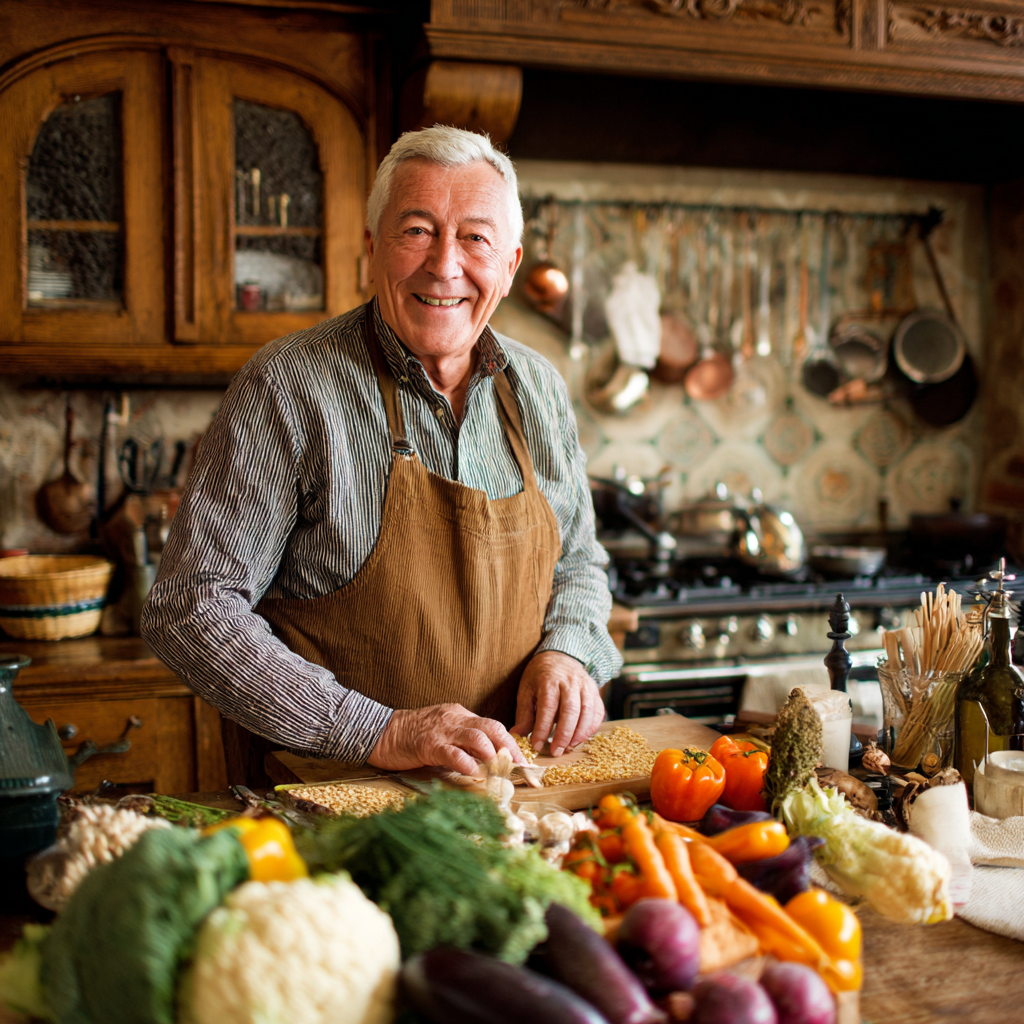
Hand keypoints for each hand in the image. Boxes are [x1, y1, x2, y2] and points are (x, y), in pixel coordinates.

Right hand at [367, 703, 526, 775]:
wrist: (381, 731)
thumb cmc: (412, 736)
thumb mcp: (443, 733)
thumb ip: (463, 742)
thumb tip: (488, 761)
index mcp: (461, 715)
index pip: (493, 726)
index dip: (511, 744)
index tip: (524, 763)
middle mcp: (455, 719)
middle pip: (492, 728)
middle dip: (510, 748)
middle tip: (521, 768)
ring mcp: (442, 730)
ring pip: (476, 736)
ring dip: (493, 754)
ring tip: (501, 769)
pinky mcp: (428, 744)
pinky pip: (452, 752)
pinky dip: (466, 762)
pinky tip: (474, 773)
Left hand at [512, 651, 604, 757]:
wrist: (560, 656)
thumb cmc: (540, 677)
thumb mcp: (526, 690)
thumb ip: (524, 713)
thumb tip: (516, 735)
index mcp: (549, 680)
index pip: (548, 706)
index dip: (543, 728)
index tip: (537, 744)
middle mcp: (570, 681)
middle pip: (570, 710)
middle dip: (563, 734)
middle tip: (556, 752)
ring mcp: (586, 685)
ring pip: (587, 711)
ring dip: (579, 733)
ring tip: (568, 747)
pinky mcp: (595, 691)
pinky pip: (597, 712)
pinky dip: (590, 728)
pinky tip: (580, 738)